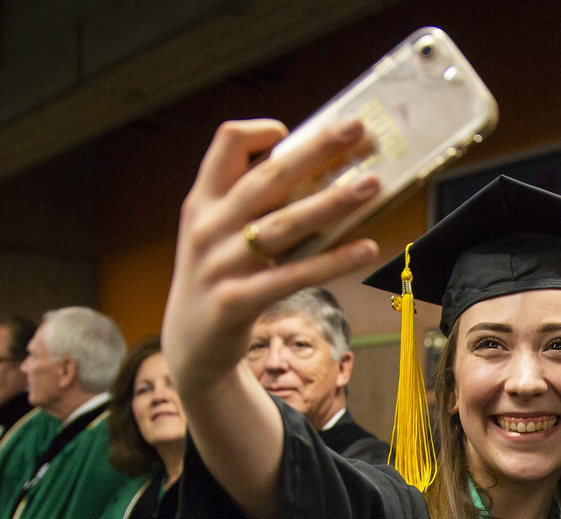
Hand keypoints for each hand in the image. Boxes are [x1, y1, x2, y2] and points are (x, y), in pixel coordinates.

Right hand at [161, 117, 380, 397]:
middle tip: (357, 129)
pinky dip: (333, 262)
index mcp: (203, 202)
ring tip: (371, 185)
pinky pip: (294, 276)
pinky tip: (366, 249)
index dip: (261, 131)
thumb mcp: (219, 236)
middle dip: (315, 150)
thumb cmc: (219, 281)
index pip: (226, 144)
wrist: (189, 348)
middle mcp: (208, 227)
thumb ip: (251, 206)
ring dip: (332, 202)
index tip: (295, 131)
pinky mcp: (237, 302)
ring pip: (285, 224)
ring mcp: (220, 265)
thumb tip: (316, 176)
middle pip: (267, 177)